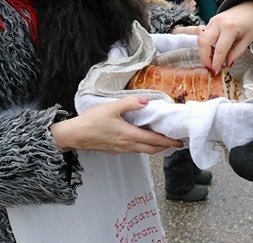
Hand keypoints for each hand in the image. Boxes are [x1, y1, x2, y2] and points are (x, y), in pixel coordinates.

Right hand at [50, 97, 182, 154]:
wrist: (74, 135)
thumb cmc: (91, 121)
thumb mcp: (112, 107)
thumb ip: (130, 103)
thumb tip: (146, 101)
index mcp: (129, 135)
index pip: (154, 141)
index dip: (167, 142)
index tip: (178, 142)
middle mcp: (127, 145)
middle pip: (151, 150)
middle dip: (164, 147)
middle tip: (174, 144)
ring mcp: (120, 150)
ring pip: (142, 151)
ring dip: (153, 148)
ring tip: (161, 142)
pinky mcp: (114, 150)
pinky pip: (133, 151)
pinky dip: (142, 147)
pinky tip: (141, 141)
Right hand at [197, 0, 252, 72]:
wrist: (250, 7)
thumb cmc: (251, 22)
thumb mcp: (249, 39)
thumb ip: (237, 52)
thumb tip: (227, 63)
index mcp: (230, 27)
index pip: (219, 49)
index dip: (216, 62)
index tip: (215, 71)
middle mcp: (218, 23)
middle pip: (204, 42)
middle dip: (204, 58)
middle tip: (210, 67)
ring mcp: (213, 21)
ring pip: (200, 38)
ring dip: (203, 51)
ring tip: (211, 59)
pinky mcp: (211, 21)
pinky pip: (202, 32)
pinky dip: (201, 41)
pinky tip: (202, 46)